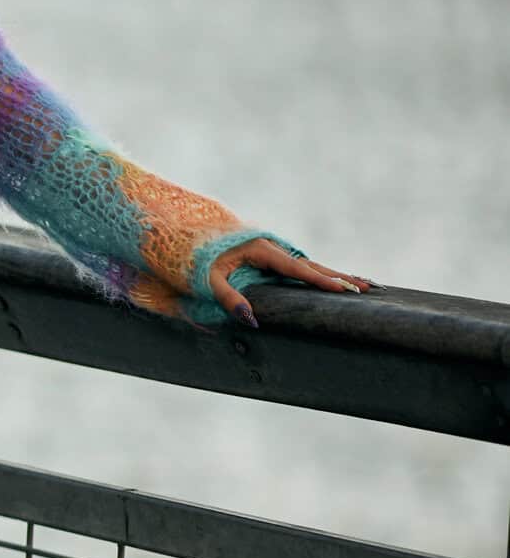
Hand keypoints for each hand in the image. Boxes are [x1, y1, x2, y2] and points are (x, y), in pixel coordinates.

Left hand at [208, 240, 376, 330]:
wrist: (187, 237)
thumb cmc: (196, 260)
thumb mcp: (208, 280)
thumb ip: (228, 298)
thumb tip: (251, 319)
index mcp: (261, 249)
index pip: (297, 268)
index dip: (321, 280)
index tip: (344, 289)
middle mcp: (273, 248)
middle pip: (313, 265)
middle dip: (341, 277)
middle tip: (369, 287)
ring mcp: (275, 252)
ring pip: (311, 266)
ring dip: (337, 276)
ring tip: (366, 285)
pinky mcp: (272, 259)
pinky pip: (302, 268)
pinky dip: (322, 275)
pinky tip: (338, 282)